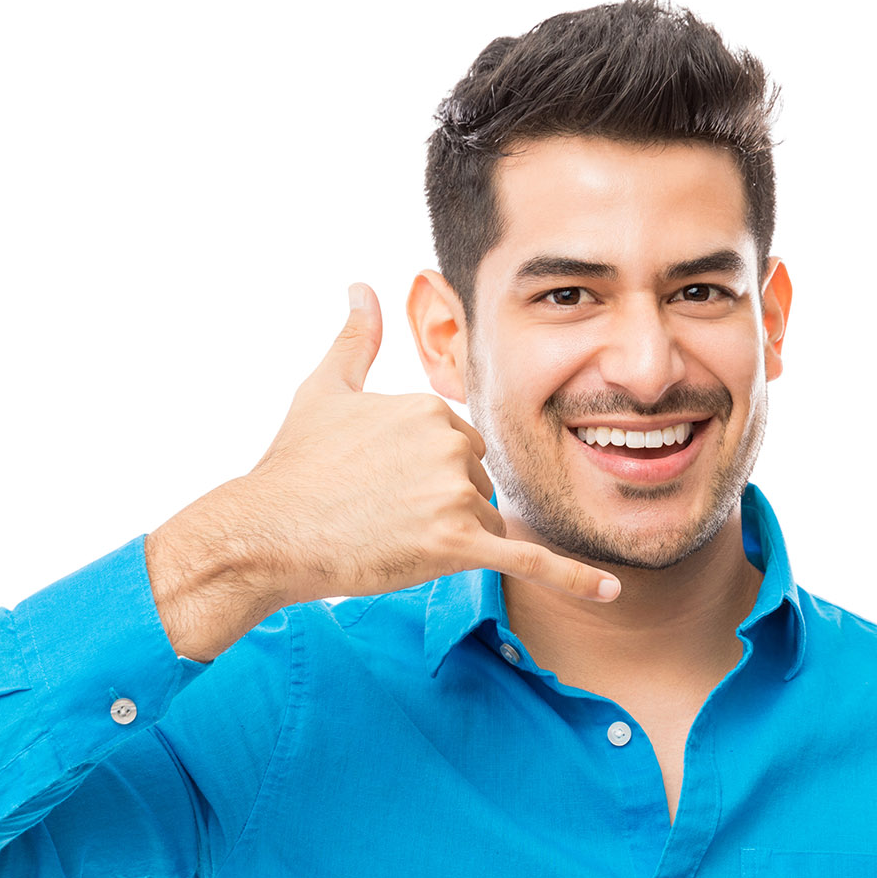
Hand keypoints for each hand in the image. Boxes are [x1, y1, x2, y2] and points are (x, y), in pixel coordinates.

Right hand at [146, 283, 619, 661]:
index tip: (382, 486)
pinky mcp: (455, 542)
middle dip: (444, 508)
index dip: (428, 476)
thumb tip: (360, 285)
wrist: (265, 532)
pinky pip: (526, 559)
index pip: (462, 448)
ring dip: (451, 539)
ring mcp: (454, 492)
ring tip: (388, 538)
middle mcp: (450, 441)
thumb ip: (355, 338)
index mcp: (431, 407)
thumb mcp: (323, 389)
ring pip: (486, 524)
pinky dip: (570, 577)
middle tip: (382, 516)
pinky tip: (610, 592)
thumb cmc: (292, 465)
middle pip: (479, 485)